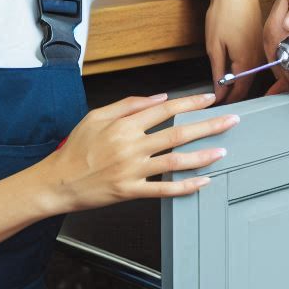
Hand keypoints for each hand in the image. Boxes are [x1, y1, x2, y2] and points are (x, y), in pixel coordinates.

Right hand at [43, 93, 234, 212]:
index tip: (209, 99)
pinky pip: (163, 190)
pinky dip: (185, 187)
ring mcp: (133, 170)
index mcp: (124, 125)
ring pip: (175, 162)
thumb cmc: (75, 149)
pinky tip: (203, 182)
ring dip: (202, 156)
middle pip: (177, 133)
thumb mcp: (96, 116)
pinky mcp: (131, 191)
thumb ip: (128, 105)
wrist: (58, 182)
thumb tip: (158, 97)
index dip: (190, 103)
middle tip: (230, 121)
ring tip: (222, 151)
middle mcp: (131, 146)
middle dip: (208, 125)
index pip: (165, 109)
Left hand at [205, 0, 266, 103]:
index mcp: (247, 62)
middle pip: (246, 86)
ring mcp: (262, 50)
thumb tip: (219, 92)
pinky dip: (243, 72)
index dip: (225, 101)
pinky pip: (253, 64)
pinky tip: (232, 72)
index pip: (238, 92)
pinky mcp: (260, 43)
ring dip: (237, 84)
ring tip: (222, 89)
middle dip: (232, 95)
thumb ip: (219, 72)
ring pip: (250, 76)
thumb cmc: (223, 14)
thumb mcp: (215, 46)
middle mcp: (259, 59)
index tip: (213, 106)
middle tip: (216, 101)